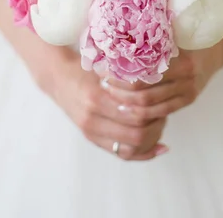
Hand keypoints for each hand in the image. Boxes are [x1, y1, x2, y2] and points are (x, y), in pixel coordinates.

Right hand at [28, 43, 168, 160]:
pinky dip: (142, 154)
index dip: (154, 110)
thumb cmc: (85, 69)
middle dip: (156, 126)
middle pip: (135, 134)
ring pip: (131, 148)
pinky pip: (122, 154)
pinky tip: (158, 146)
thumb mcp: (104, 67)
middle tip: (164, 112)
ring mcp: (91, 132)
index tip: (163, 99)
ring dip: (151, 139)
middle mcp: (92, 118)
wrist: (59, 79)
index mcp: (96, 97)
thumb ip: (126, 76)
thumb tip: (157, 80)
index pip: (135, 114)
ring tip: (160, 125)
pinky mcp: (92, 139)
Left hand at [107, 42, 222, 121]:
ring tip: (109, 95)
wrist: (220, 44)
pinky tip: (127, 107)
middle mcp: (187, 78)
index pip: (143, 74)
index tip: (103, 68)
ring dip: (126, 104)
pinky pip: (161, 113)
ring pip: (150, 108)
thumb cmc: (190, 31)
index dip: (120, 74)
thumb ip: (150, 34)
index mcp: (182, 60)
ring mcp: (188, 92)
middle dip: (119, 91)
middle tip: (102, 83)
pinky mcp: (188, 100)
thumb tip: (114, 35)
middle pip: (144, 94)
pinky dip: (141, 113)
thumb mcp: (173, 28)